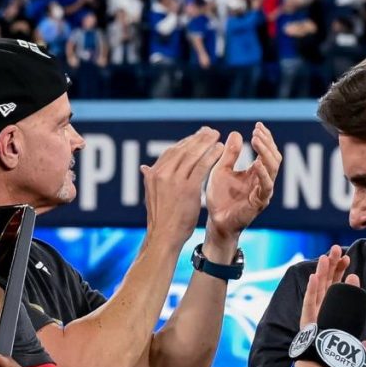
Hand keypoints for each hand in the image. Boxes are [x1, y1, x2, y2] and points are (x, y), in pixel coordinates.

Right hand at [141, 127, 224, 248]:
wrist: (163, 235)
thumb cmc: (161, 218)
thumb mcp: (152, 195)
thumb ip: (150, 179)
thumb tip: (144, 168)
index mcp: (152, 174)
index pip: (171, 151)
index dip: (186, 142)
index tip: (197, 136)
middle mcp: (161, 174)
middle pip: (182, 149)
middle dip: (198, 138)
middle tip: (210, 131)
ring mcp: (173, 180)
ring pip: (192, 155)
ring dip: (206, 143)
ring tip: (217, 137)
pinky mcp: (187, 188)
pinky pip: (201, 167)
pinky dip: (211, 156)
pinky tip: (220, 150)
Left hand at [205, 122, 280, 240]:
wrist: (216, 221)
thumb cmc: (219, 197)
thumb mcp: (222, 170)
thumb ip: (230, 154)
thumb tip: (236, 132)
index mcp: (256, 172)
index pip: (267, 152)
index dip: (265, 138)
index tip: (258, 126)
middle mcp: (263, 180)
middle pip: (274, 157)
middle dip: (267, 143)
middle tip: (258, 131)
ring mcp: (263, 191)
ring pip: (273, 169)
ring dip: (266, 153)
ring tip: (257, 140)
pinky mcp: (260, 203)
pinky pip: (266, 187)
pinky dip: (263, 174)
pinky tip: (257, 163)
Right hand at [300, 245, 357, 325]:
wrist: (320, 350)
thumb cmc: (332, 330)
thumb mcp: (345, 309)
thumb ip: (349, 292)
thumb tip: (354, 275)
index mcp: (329, 297)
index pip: (335, 278)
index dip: (340, 267)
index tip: (347, 257)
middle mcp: (320, 299)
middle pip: (326, 278)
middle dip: (330, 263)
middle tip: (335, 248)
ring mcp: (313, 307)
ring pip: (318, 286)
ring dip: (321, 271)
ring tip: (324, 258)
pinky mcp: (308, 316)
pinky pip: (310, 300)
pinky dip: (312, 289)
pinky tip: (314, 277)